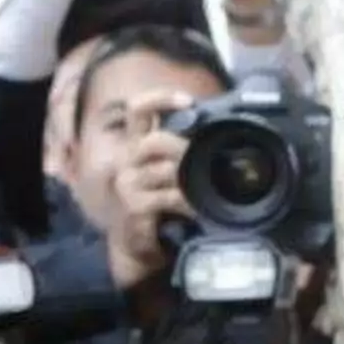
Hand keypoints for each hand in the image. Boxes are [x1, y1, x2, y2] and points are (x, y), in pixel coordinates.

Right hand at [105, 90, 195, 287]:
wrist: (133, 245)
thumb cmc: (154, 205)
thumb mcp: (164, 174)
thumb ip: (179, 154)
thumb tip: (216, 133)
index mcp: (134, 145)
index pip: (138, 109)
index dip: (161, 99)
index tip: (188, 100)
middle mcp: (126, 160)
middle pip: (155, 140)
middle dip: (185, 149)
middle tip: (205, 161)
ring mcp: (127, 184)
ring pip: (166, 170)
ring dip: (192, 180)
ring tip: (207, 190)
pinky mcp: (134, 206)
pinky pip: (170, 198)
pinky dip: (190, 203)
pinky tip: (199, 211)